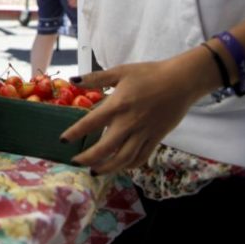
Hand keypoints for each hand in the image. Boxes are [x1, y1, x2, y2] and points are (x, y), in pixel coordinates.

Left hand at [60, 59, 203, 174]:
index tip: (63, 141)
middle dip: (89, 158)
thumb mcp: (120, 72)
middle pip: (106, 147)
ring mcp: (144, 133)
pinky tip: (120, 166)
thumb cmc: (149, 74)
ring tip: (95, 171)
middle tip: (75, 162)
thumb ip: (96, 78)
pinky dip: (130, 165)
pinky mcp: (157, 138)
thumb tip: (74, 80)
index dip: (75, 133)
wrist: (181, 81)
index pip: (91, 123)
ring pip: (124, 158)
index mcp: (117, 105)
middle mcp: (129, 123)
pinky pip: (142, 157)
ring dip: (108, 167)